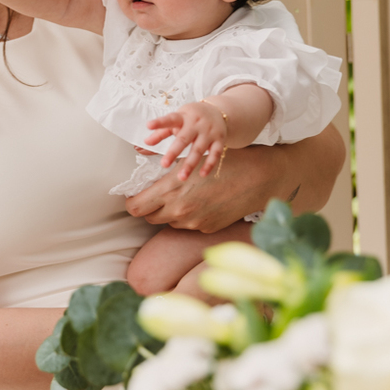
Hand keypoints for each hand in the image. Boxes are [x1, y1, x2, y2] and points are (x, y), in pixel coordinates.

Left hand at [124, 146, 258, 232]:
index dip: (131, 202)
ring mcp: (193, 222)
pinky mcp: (206, 228)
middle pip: (148, 217)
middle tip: (155, 195)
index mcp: (171, 190)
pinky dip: (187, 216)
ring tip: (182, 195)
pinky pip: (187, 225)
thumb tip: (146, 178)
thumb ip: (166, 173)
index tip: (135, 195)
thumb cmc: (222, 162)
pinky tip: (200, 201)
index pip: (135, 207)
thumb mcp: (190, 161)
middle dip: (148, 207)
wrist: (257, 178)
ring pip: (167, 221)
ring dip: (168, 212)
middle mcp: (179, 210)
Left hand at [145, 101, 227, 178]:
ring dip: (190, 164)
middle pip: (184, 139)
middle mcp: (196, 124)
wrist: (219, 111)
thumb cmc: (192, 117)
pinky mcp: (219, 140)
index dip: (159, 123)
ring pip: (198, 149)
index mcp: (183, 117)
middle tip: (164, 164)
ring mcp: (209, 132)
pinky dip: (209, 164)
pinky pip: (215, 154)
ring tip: (181, 177)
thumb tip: (145, 143)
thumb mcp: (177, 120)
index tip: (149, 125)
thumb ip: (161, 132)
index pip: (170, 119)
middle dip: (174, 152)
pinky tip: (202, 174)